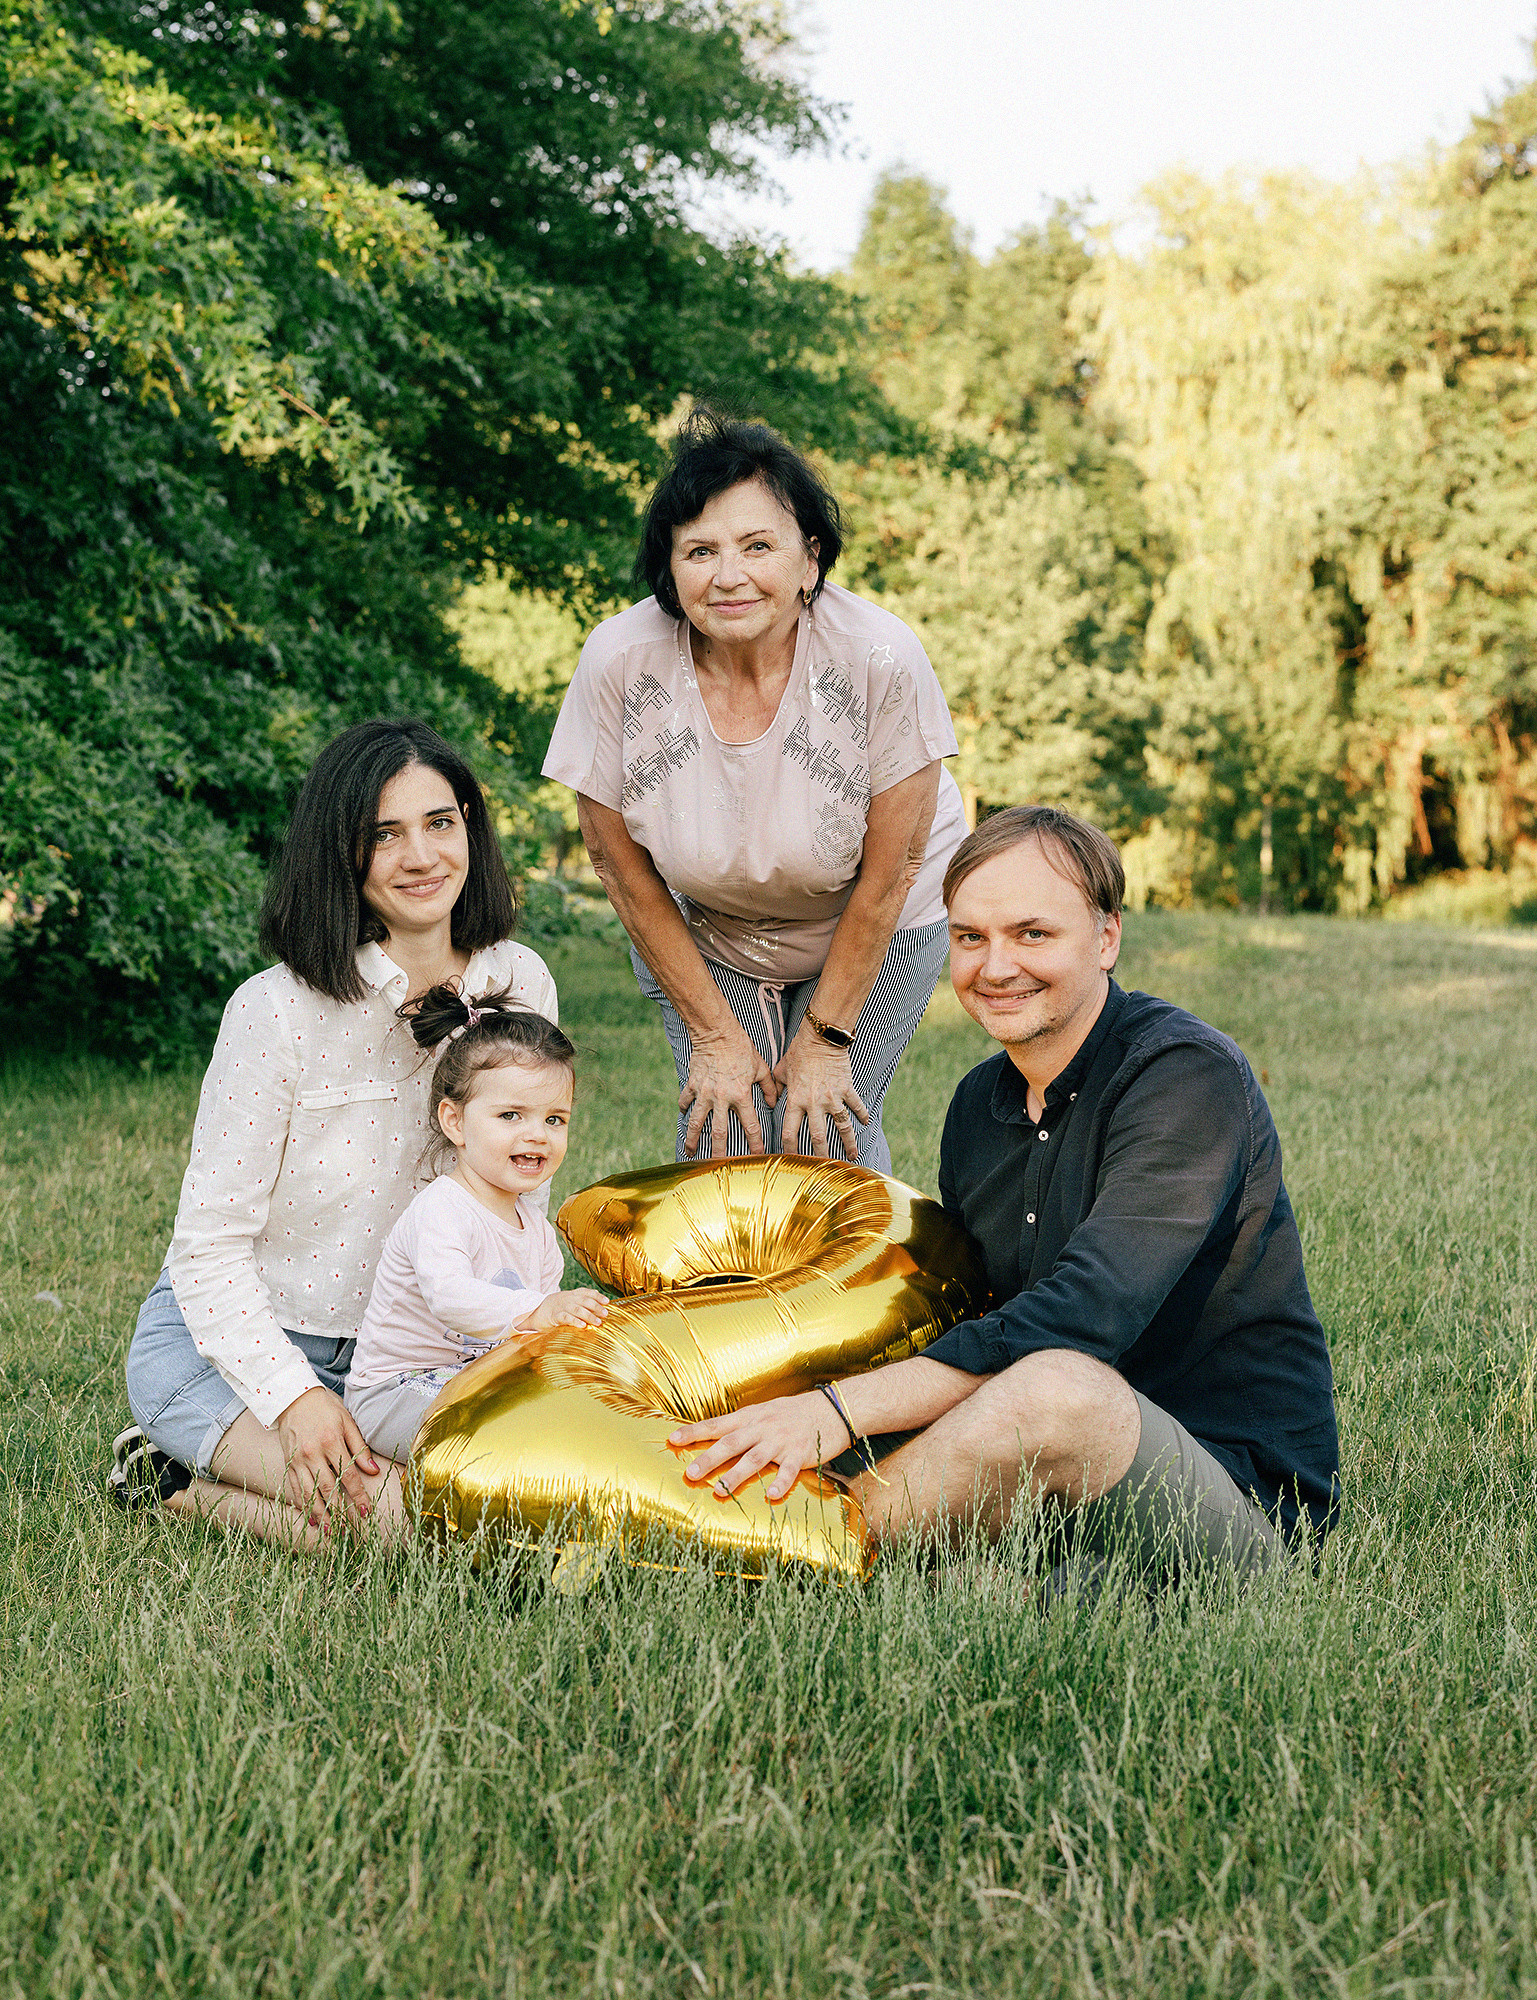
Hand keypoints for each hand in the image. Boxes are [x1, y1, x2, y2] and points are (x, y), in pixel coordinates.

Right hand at [275, 1385, 380, 1526]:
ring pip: (309, 1493)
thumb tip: (374, 1471)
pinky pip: (295, 1488)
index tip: (366, 1511)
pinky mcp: (288, 1463)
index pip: (348, 1476)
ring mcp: (297, 1460)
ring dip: (320, 1515)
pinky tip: (311, 1518)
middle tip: (350, 1529)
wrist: (293, 1397)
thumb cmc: (325, 1407)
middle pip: (328, 1489)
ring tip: (330, 1532)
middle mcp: (312, 1453)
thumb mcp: (347, 1421)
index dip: (358, 1496)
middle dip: (340, 1512)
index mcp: (331, 1441)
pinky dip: (303, 1505)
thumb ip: (360, 1447)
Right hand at [523, 1288, 609, 1332]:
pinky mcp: (555, 1317)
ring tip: (598, 1322)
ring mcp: (561, 1307)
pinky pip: (566, 1318)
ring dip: (589, 1316)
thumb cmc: (559, 1308)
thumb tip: (602, 1304)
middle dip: (596, 1307)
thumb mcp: (571, 1301)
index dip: (597, 1296)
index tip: (607, 1301)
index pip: (587, 1292)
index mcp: (572, 1294)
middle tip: (605, 1314)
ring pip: (577, 1309)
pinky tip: (582, 1325)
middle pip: (584, 1300)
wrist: (538, 1311)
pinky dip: (575, 1321)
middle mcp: (568, 1299)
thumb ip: (584, 1301)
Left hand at [668, 1390, 851, 1503]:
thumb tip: (717, 1436)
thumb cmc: (795, 1412)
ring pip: (754, 1458)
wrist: (833, 1407)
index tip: (673, 1439)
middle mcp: (762, 1428)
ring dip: (736, 1475)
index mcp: (751, 1417)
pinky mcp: (800, 1454)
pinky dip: (780, 1483)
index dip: (694, 1431)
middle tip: (690, 1473)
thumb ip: (743, 1424)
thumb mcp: (765, 1411)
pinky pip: (788, 1471)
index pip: (717, 1424)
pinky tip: (771, 1496)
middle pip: (731, 1443)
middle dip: (709, 1458)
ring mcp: (781, 1441)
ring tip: (720, 1490)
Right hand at [680, 1027, 778, 1158]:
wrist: (716, 1032)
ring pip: (697, 1122)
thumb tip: (774, 1103)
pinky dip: (684, 1108)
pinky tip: (683, 1116)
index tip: (757, 1156)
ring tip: (690, 1152)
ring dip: (693, 1138)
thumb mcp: (761, 1066)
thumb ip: (769, 1086)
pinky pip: (686, 1100)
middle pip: (720, 1132)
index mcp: (741, 1095)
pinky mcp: (692, 1084)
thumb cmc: (742, 1048)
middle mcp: (721, 1098)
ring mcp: (704, 1092)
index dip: (756, 1143)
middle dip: (719, 1152)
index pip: (751, 1126)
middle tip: (717, 1166)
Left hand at [773, 1029, 868, 1159]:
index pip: (790, 1131)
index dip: (790, 1147)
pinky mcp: (847, 1089)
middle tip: (825, 1166)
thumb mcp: (781, 1069)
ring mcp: (833, 1097)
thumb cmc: (799, 1052)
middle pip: (818, 1136)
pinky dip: (862, 1115)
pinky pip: (856, 1106)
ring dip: (848, 1142)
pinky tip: (866, 1124)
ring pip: (842, 1126)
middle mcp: (814, 1103)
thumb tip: (771, 1099)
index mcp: (796, 1100)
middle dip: (821, 1154)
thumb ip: (776, 1087)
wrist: (821, 1038)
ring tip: (852, 1156)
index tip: (792, 1158)